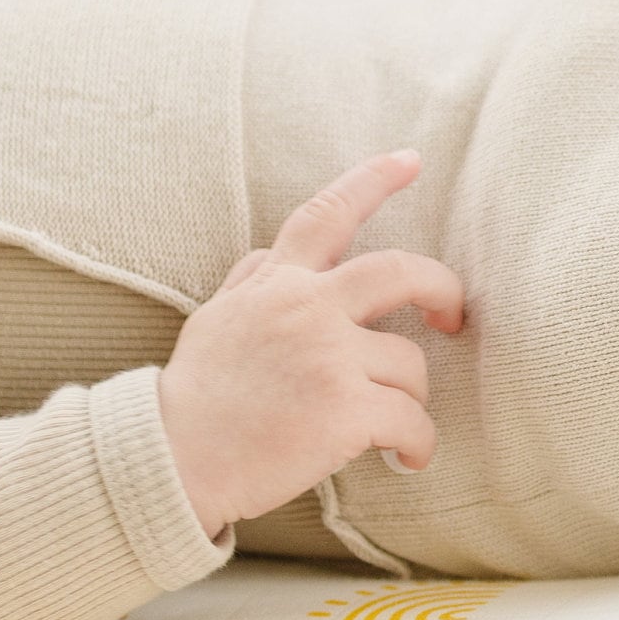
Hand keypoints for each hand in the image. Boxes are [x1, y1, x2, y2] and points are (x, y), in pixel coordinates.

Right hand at [157, 151, 465, 536]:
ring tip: (389, 428)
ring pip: (411, 365)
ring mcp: (329, 357)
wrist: (167, 460)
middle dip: (442, 289)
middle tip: (451, 316)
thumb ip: (253, 282)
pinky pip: (413, 422)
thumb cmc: (194, 398)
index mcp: (276, 285)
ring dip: (410, 399)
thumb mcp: (216, 319)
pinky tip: (405, 458)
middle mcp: (307, 309)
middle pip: (402, 273)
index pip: (326, 216)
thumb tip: (275, 255)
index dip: (373, 181)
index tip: (410, 159)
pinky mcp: (346, 410)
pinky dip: (418, 445)